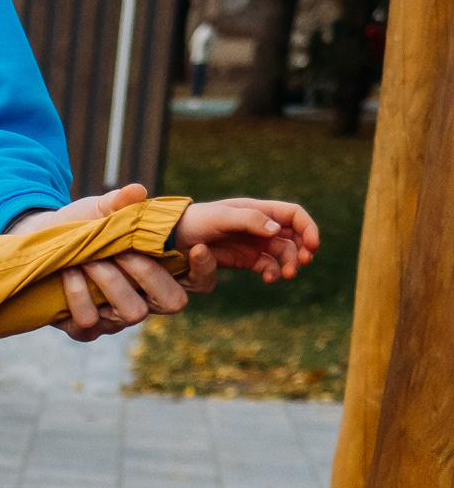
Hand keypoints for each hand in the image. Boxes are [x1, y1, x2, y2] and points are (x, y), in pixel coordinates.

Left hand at [13, 182, 191, 339]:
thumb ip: (119, 203)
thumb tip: (137, 191)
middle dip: (149, 273)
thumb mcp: (99, 210)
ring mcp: (117, 319)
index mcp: (161, 270)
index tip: (197, 247)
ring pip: (132, 313)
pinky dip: (79, 294)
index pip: (200, 281)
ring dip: (110, 282)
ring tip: (88, 258)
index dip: (204, 269)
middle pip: (173, 302)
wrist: (39, 243)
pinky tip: (69, 273)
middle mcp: (145, 300)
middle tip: (123, 252)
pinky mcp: (87, 329)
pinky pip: (91, 321)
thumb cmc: (82, 226)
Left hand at [170, 196, 318, 283]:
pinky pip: (267, 266)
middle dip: (302, 250)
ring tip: (284, 275)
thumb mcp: (222, 217)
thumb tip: (276, 229)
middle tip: (300, 264)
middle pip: (294, 236)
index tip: (312, 246)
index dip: (308, 228)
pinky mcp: (246, 260)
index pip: (294, 215)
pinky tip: (269, 278)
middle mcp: (261, 226)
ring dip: (289, 264)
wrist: (174, 239)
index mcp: (259, 209)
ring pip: (283, 253)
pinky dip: (272, 272)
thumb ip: (249, 220)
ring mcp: (255, 244)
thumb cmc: (197, 221)